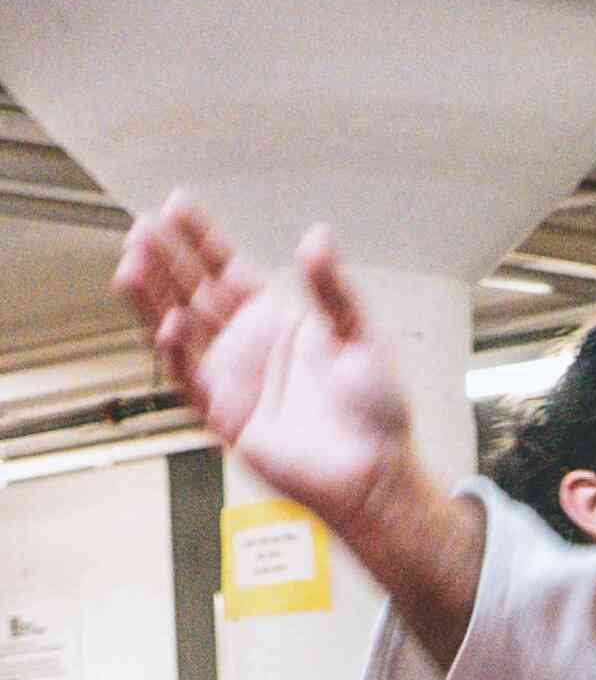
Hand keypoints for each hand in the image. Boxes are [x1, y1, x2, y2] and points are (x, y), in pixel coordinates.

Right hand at [113, 192, 417, 548]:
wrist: (378, 472)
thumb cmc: (376, 413)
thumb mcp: (362, 336)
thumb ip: (334, 289)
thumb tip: (317, 238)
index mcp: (276, 323)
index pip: (227, 271)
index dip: (201, 241)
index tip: (176, 206)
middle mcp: (247, 348)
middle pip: (192, 295)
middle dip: (165, 263)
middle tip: (142, 228)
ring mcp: (232, 381)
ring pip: (178, 333)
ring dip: (153, 301)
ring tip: (133, 265)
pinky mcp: (226, 417)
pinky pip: (190, 383)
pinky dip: (177, 356)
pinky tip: (168, 327)